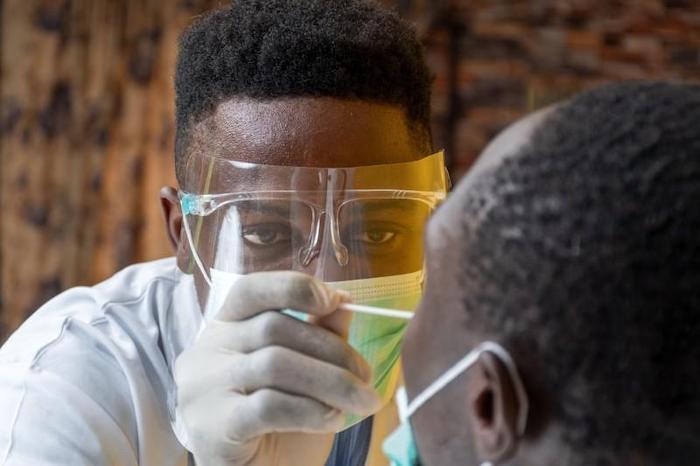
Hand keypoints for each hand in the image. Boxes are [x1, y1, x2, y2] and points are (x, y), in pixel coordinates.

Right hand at [175, 271, 381, 465]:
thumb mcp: (304, 371)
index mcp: (223, 328)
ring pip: (275, 364)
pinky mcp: (213, 427)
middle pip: (274, 329)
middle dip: (333, 350)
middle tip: (366, 376)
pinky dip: (310, 410)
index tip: (335, 302)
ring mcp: (203, 389)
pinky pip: (269, 405)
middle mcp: (205, 351)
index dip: (294, 288)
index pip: (251, 290)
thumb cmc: (278, 421)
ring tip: (361, 401)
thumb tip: (344, 302)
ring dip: (332, 382)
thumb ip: (318, 334)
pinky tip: (333, 419)